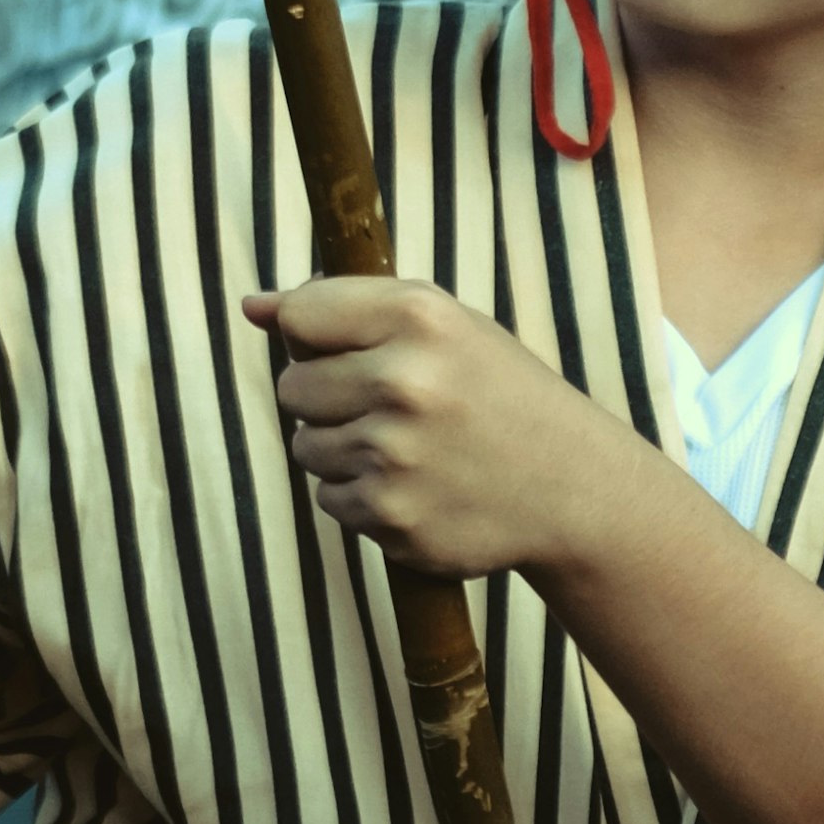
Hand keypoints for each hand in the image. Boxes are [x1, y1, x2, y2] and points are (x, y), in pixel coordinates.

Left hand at [244, 273, 621, 576]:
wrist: (572, 488)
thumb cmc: (498, 394)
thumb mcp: (444, 327)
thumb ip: (347, 309)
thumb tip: (251, 307)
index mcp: (420, 317)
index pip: (299, 316)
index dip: (313, 337)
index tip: (346, 351)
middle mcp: (404, 382)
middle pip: (292, 388)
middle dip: (326, 399)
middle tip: (389, 408)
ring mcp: (395, 454)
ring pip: (307, 447)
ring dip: (343, 451)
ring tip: (411, 450)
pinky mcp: (389, 517)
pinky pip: (330, 499)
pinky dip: (364, 498)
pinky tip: (418, 488)